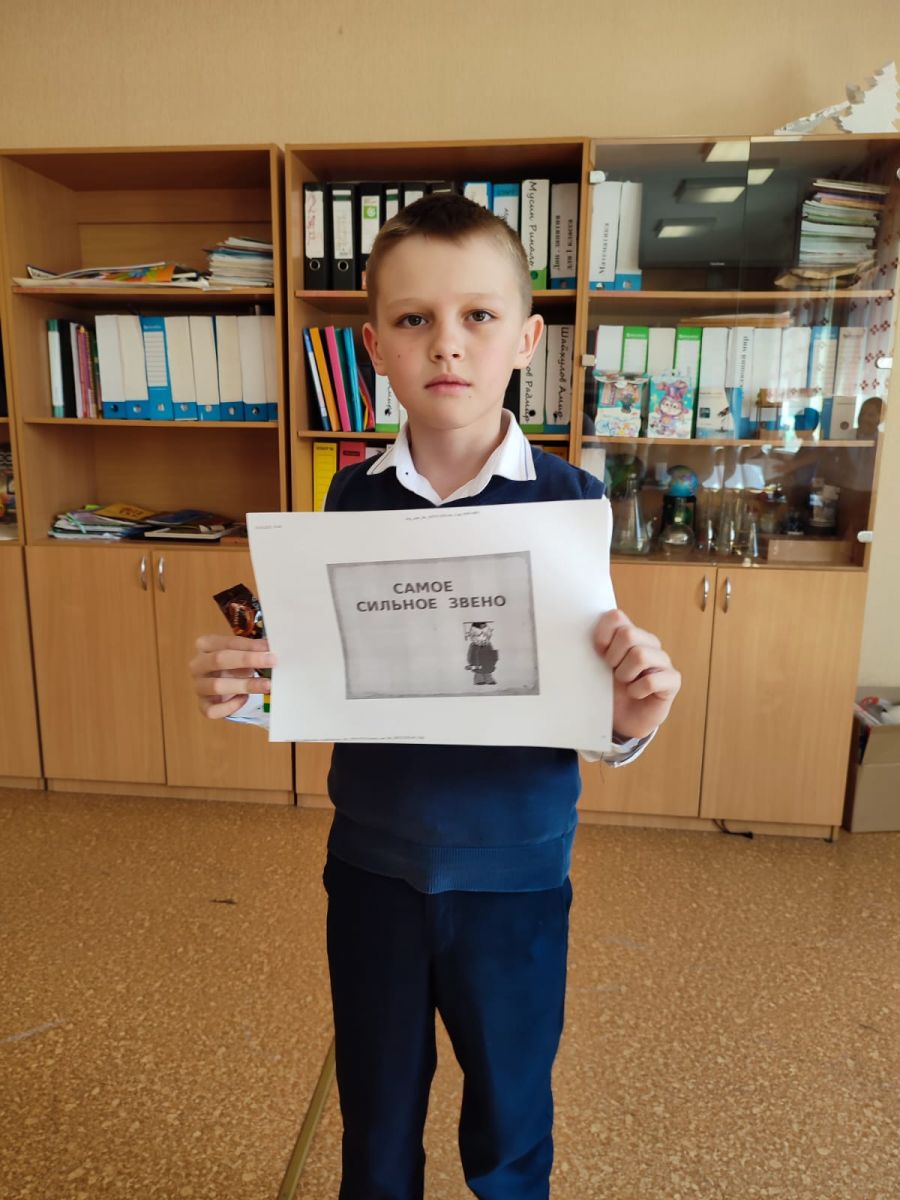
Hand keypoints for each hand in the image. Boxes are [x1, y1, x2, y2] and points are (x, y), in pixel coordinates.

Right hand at [189, 634, 276, 719]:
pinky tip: (244, 699)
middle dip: (247, 660)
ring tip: (266, 684)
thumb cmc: (235, 665)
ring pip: (217, 686)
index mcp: (205, 645)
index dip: (249, 646)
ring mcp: (198, 686)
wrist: (225, 684)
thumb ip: (253, 650)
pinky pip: (213, 709)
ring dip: (244, 685)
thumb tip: (271, 651)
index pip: (227, 643)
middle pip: (219, 660)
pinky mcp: (202, 705)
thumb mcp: (243, 653)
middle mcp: (197, 665)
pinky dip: (230, 706)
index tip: (269, 648)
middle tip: (272, 661)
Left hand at [593, 610, 680, 740]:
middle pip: (628, 634)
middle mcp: (649, 642)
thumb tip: (576, 634)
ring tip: (626, 683)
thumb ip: (594, 647)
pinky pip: (651, 680)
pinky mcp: (672, 680)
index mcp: (630, 633)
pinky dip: (637, 691)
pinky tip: (636, 694)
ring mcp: (663, 660)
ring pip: (640, 655)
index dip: (602, 636)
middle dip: (614, 657)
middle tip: (613, 671)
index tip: (599, 653)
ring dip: (625, 675)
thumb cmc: (609, 689)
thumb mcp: (597, 666)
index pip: (616, 616)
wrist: (623, 719)